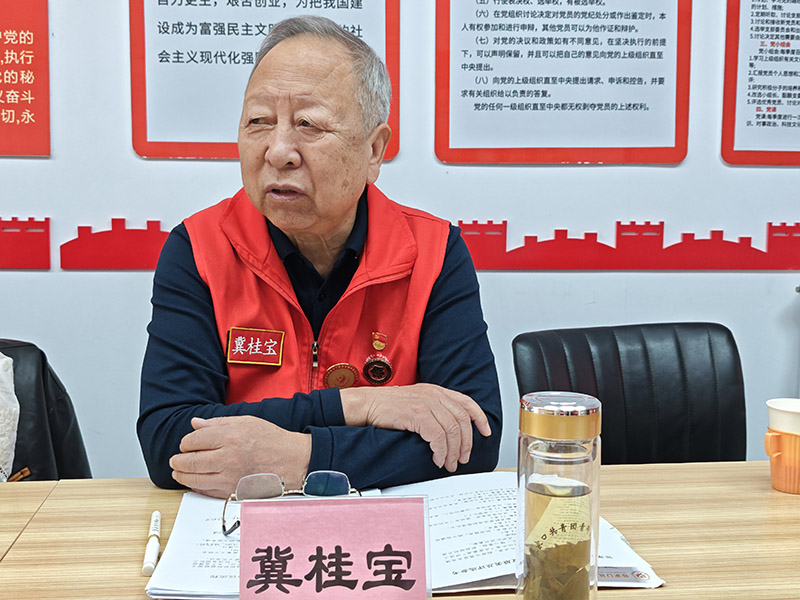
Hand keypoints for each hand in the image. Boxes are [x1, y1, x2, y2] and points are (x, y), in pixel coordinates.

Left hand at [169, 416, 311, 498]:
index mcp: (230, 437)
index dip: (186, 442)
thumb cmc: (272, 440)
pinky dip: (196, 486)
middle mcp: (228, 458)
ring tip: (179, 471)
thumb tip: (196, 423)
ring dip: (182, 475)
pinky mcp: (234, 492)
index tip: (186, 444)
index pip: (195, 440)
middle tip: (175, 460)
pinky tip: (194, 481)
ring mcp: (230, 478)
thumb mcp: (246, 422)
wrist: (293, 461)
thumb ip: (218, 423)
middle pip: (191, 461)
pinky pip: (207, 491)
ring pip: (195, 479)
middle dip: (178, 461)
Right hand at [340, 383, 491, 472]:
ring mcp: (425, 403)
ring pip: (452, 430)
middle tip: (462, 458)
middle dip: (466, 442)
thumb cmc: (387, 408)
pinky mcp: (416, 414)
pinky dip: (441, 450)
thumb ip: (433, 410)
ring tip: (449, 463)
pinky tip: (437, 459)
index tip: (485, 432)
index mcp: (436, 391)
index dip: (479, 418)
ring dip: (453, 451)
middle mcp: (434, 394)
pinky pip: (437, 436)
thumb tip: (449, 431)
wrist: (366, 405)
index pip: (466, 402)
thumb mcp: (416, 403)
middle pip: (462, 419)